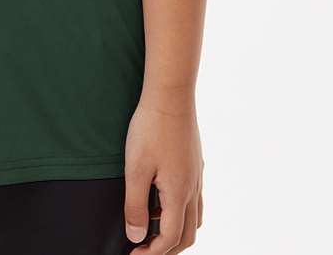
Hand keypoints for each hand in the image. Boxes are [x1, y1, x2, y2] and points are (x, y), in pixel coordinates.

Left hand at [123, 91, 203, 251]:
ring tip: (151, 227)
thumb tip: (136, 237)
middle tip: (143, 250)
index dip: (152, 253)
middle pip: (187, 235)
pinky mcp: (195, 163)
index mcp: (179, 193)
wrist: (171, 94)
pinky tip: (161, 199)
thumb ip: (135, 205)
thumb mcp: (136, 168)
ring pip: (194, 218)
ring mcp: (197, 176)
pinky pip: (194, 200)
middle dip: (166, 249)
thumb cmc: (150, 128)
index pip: (170, 238)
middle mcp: (193, 189)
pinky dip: (180, 212)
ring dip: (175, 231)